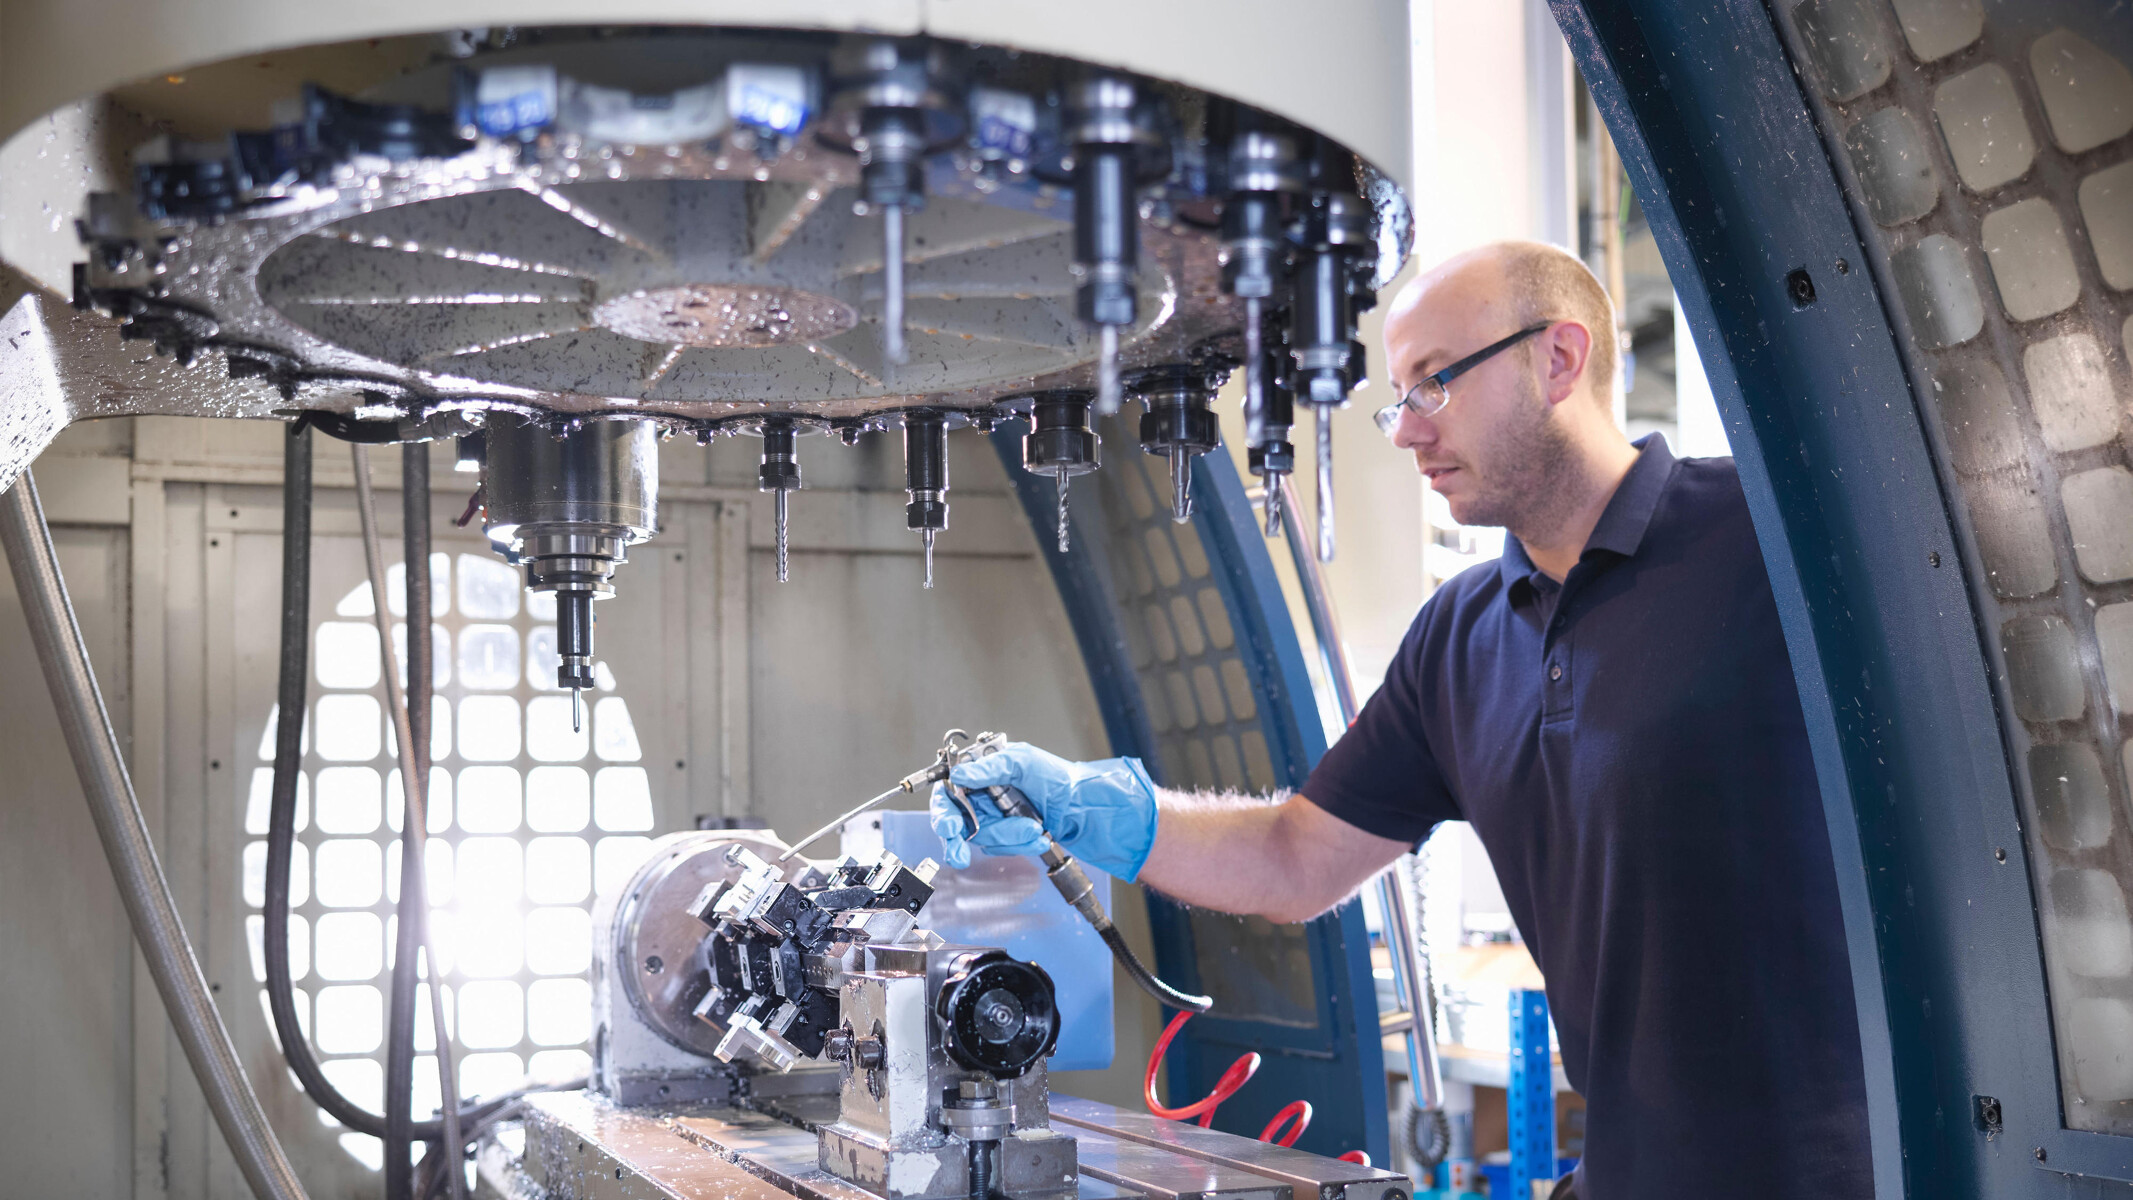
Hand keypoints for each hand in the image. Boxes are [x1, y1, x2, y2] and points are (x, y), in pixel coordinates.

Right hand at [927, 742, 1157, 880]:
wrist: (1082, 806)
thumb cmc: (1056, 776)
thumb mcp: (1022, 762)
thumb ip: (988, 768)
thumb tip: (959, 775)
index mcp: (981, 773)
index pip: (947, 792)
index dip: (943, 810)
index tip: (950, 825)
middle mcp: (982, 797)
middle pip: (954, 822)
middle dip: (955, 838)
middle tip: (959, 852)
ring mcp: (994, 819)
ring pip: (981, 838)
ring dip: (1007, 836)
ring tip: (1033, 827)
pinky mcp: (1007, 837)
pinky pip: (1001, 847)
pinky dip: (1019, 843)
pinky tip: (1037, 834)